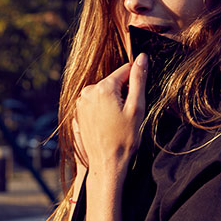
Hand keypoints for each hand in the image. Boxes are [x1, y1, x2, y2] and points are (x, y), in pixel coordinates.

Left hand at [73, 53, 147, 182]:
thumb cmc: (124, 139)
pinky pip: (95, 103)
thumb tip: (142, 57)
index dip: (135, 84)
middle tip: (127, 115)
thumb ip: (138, 79)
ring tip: (117, 122)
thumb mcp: (136, 108)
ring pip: (104, 92)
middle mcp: (88, 91)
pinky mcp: (78, 113)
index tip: (135, 102)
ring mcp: (80, 102)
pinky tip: (107, 126)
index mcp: (103, 87)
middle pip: (114, 81)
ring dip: (113, 102)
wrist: (106, 164)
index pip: (125, 70)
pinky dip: (103, 110)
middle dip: (123, 93)